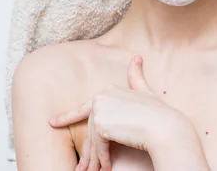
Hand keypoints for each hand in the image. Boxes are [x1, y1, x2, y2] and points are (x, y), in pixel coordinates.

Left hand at [49, 54, 178, 170]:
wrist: (163, 126)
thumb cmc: (157, 112)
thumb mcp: (145, 91)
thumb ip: (136, 76)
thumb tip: (136, 57)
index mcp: (109, 89)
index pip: (85, 107)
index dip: (67, 116)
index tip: (52, 122)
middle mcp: (101, 97)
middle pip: (91, 129)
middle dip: (88, 151)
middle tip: (82, 168)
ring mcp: (100, 109)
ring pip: (94, 140)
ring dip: (95, 159)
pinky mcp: (101, 123)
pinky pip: (99, 146)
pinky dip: (103, 159)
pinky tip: (106, 168)